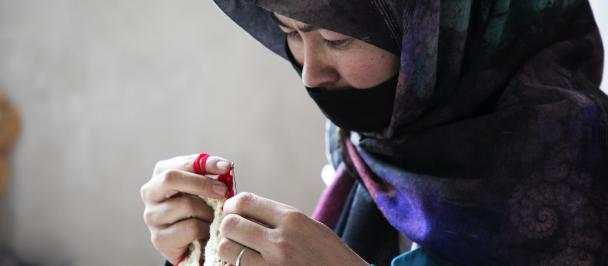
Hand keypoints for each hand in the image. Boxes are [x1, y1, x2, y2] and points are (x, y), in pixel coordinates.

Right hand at [140, 154, 231, 263]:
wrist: (192, 244)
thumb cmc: (199, 209)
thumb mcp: (204, 188)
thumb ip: (211, 175)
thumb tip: (224, 167)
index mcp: (161, 173)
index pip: (182, 163)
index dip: (206, 163)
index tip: (226, 167)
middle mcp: (150, 193)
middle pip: (171, 178)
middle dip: (202, 184)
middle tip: (223, 192)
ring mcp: (152, 217)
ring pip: (186, 205)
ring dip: (208, 212)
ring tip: (212, 218)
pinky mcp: (159, 238)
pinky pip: (191, 228)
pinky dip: (205, 229)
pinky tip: (205, 232)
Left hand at [217, 192, 368, 265]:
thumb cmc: (329, 256)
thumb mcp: (309, 227)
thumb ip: (278, 218)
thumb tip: (244, 211)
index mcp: (292, 219)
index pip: (245, 201)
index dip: (232, 206)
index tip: (232, 211)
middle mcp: (280, 240)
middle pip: (230, 224)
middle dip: (228, 228)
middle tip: (235, 234)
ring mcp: (271, 265)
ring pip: (226, 249)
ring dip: (229, 250)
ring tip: (241, 252)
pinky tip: (249, 265)